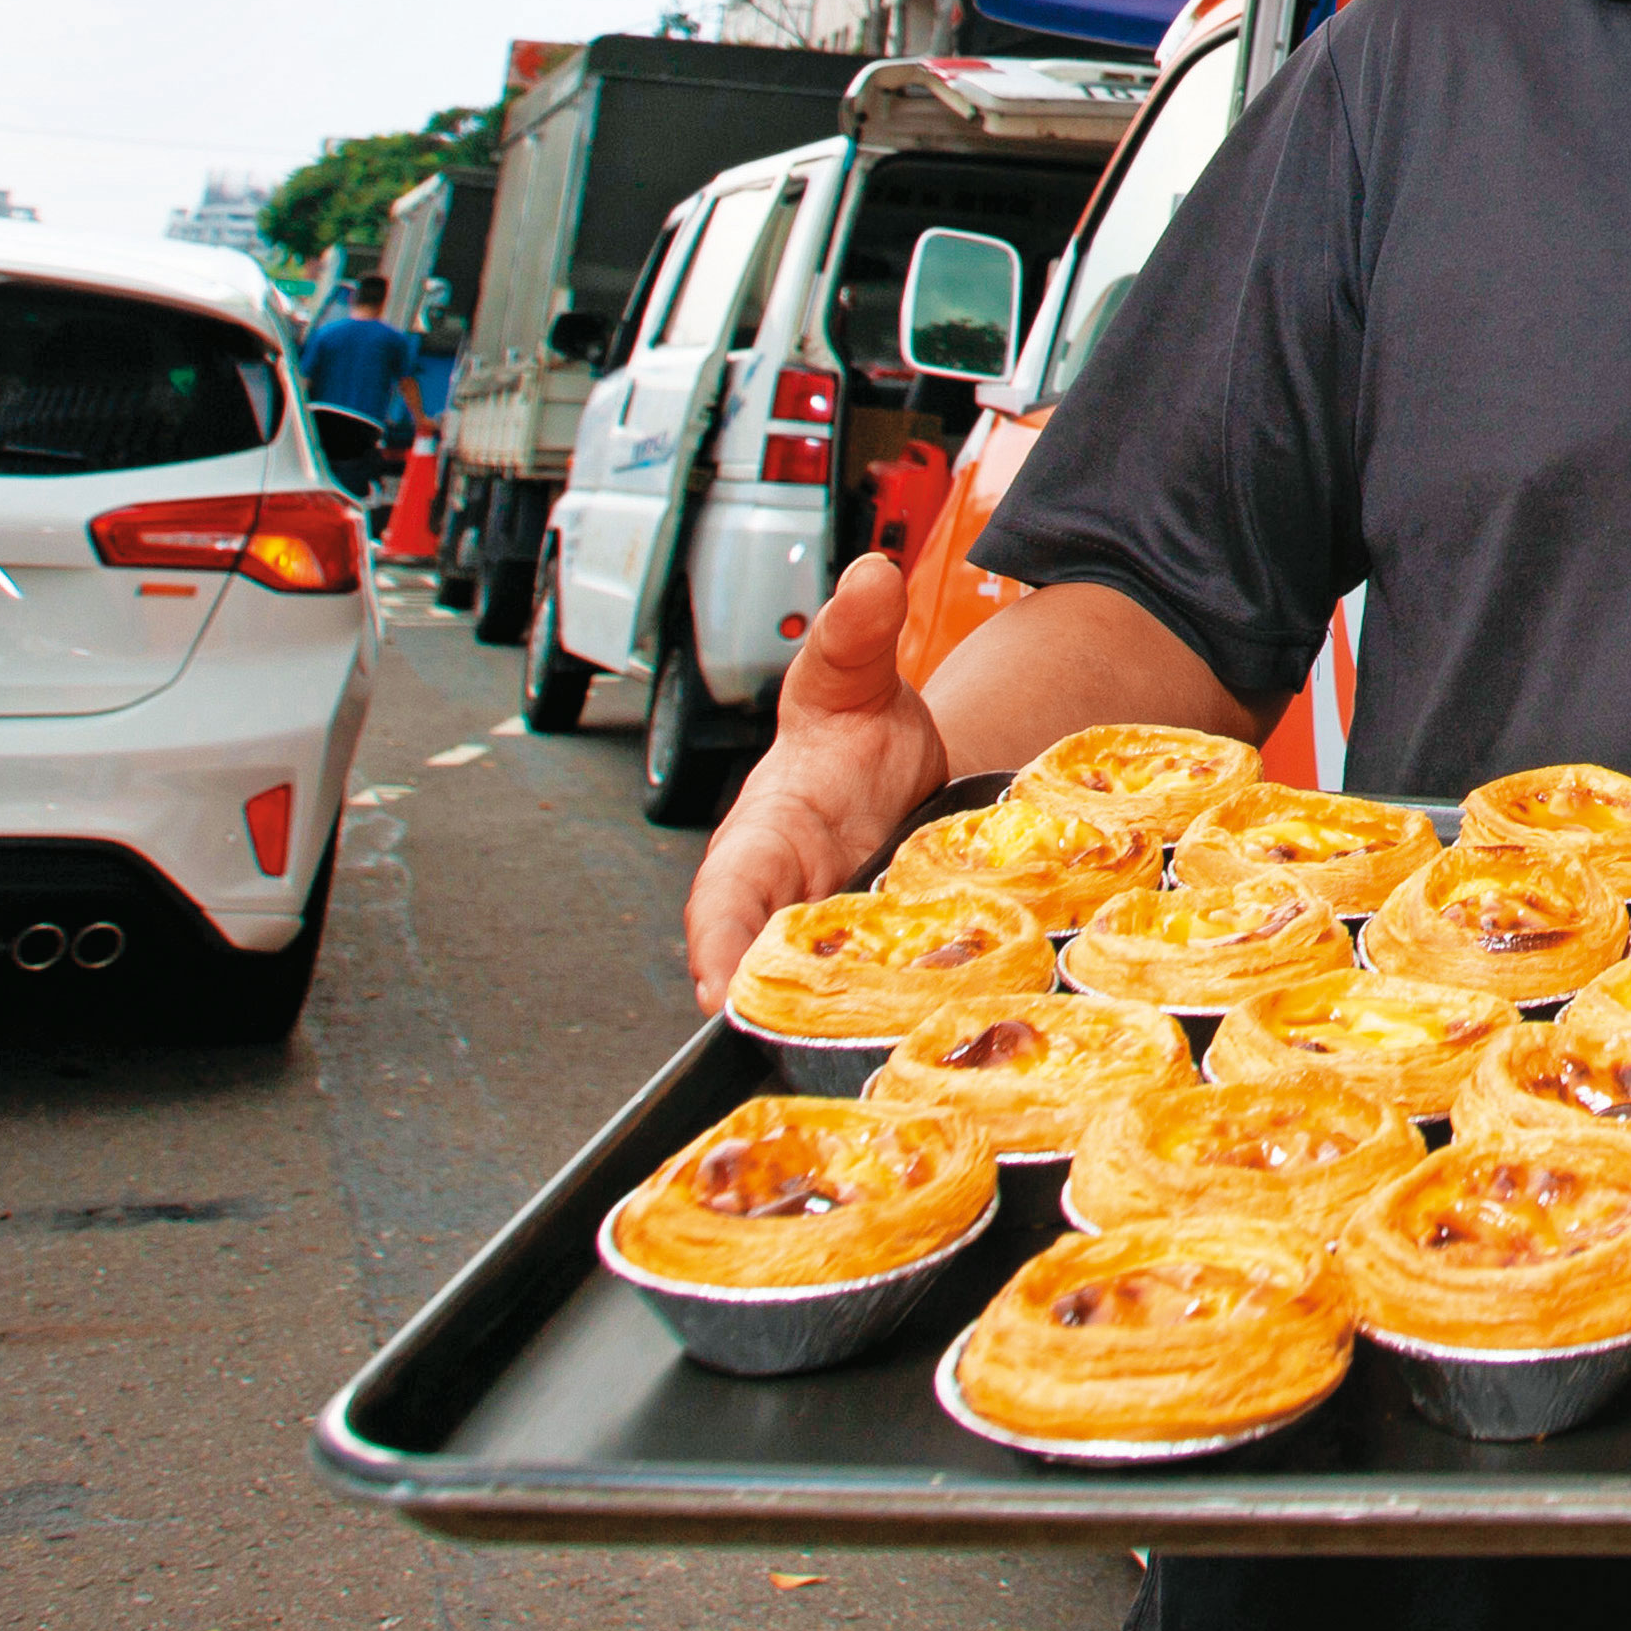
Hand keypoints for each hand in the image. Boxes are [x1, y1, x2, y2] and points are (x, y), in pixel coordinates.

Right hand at [678, 552, 949, 1010]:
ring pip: (819, 1001)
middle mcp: (785, 904)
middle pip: (765, 971)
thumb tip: (869, 578)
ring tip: (868, 1053)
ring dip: (836, 1026)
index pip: (722, 897)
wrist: (906, 769)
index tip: (717, 992)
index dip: (716, 946)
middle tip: (806, 1043)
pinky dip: (883, 1026)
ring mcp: (830, 942)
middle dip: (779, 1010)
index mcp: (761, 839)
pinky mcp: (871, 970)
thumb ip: (856, 635)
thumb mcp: (857, 681)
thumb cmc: (856, 735)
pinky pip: (869, 1008)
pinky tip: (915, 1047)